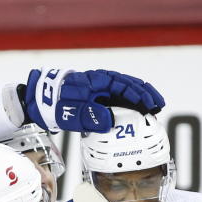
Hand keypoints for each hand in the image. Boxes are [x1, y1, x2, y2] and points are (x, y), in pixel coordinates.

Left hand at [23, 68, 164, 133]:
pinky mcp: (98, 97)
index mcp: (98, 81)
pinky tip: (137, 110)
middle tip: (158, 107)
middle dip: (146, 95)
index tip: (150, 106)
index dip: (139, 96)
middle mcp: (102, 82)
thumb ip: (91, 116)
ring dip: (141, 98)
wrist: (42, 101)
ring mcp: (101, 88)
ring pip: (126, 90)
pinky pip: (118, 97)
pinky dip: (130, 102)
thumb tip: (111, 121)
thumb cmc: (57, 105)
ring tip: (154, 107)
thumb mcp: (73, 113)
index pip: (125, 86)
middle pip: (130, 85)